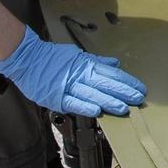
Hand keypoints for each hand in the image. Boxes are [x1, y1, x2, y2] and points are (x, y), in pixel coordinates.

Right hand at [0, 27, 145, 117]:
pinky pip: (73, 103)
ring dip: (108, 102)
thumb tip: (115, 64)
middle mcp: (80, 74)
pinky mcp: (56, 97)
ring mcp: (68, 85)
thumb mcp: (77, 55)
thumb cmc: (52, 58)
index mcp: (86, 64)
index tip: (139, 88)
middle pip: (105, 84)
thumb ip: (97, 62)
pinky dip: (85, 107)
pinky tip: (97, 112)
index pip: (111, 74)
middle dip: (123, 92)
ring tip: (123, 108)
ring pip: (92, 94)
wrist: (27, 58)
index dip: (126, 81)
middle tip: (138, 99)